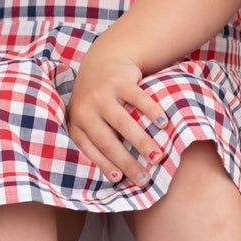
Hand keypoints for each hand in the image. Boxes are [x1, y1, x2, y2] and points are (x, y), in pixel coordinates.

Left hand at [67, 44, 167, 184]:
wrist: (103, 59)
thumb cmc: (99, 99)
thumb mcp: (89, 117)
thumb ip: (96, 138)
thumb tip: (116, 177)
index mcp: (77, 122)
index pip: (90, 149)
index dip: (104, 165)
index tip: (119, 180)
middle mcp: (86, 109)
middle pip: (107, 141)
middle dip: (127, 161)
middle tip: (144, 178)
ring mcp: (102, 94)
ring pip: (123, 122)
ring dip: (142, 141)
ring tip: (157, 156)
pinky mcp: (119, 81)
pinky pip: (138, 99)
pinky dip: (152, 112)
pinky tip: (164, 124)